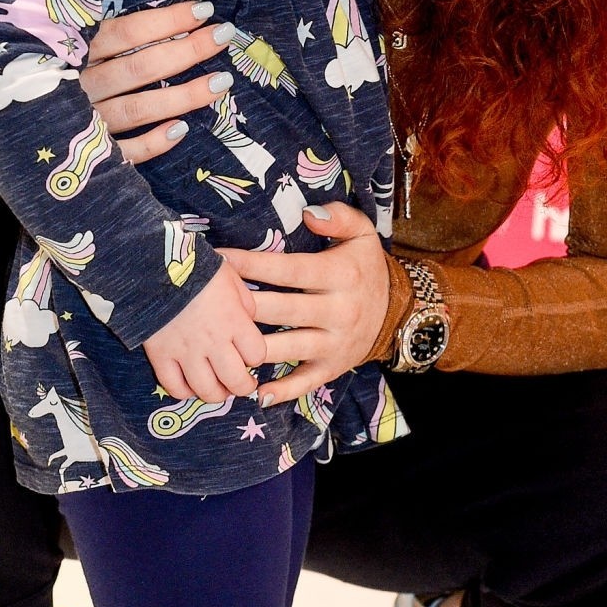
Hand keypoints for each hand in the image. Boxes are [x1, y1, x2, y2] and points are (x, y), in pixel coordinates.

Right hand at [81, 0, 232, 165]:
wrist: (25, 129)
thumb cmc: (67, 75)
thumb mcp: (82, 47)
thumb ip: (117, 35)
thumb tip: (179, 16)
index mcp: (79, 53)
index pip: (127, 31)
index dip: (167, 21)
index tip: (204, 12)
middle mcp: (83, 86)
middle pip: (139, 68)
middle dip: (186, 50)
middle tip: (223, 36)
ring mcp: (86, 122)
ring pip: (137, 109)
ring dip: (183, 96)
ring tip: (221, 82)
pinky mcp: (92, 155)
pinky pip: (125, 152)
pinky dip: (152, 142)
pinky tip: (181, 130)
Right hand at [144, 259, 266, 404]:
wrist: (152, 266)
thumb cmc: (195, 267)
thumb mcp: (230, 276)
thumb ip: (245, 301)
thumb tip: (249, 320)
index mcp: (233, 321)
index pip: (256, 355)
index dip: (255, 357)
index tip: (249, 354)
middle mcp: (213, 342)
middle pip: (235, 381)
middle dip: (243, 386)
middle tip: (240, 382)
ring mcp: (186, 352)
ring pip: (207, 391)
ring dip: (216, 395)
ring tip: (217, 388)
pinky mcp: (161, 356)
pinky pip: (175, 387)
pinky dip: (185, 392)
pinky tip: (189, 385)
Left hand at [219, 205, 391, 403]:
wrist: (399, 312)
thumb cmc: (365, 268)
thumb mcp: (362, 234)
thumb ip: (338, 217)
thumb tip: (308, 213)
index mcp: (340, 276)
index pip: (288, 270)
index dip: (251, 265)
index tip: (220, 260)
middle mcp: (338, 311)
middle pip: (282, 310)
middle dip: (243, 307)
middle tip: (207, 302)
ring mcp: (335, 343)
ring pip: (288, 348)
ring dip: (253, 348)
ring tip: (219, 345)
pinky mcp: (333, 368)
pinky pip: (305, 382)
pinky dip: (281, 391)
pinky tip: (255, 393)